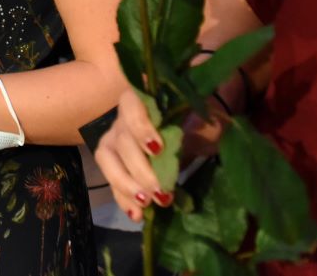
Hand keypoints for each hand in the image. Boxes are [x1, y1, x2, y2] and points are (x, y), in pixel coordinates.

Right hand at [93, 88, 194, 220]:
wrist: (195, 129)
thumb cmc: (199, 120)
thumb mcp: (204, 119)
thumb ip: (202, 126)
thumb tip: (208, 134)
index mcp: (144, 100)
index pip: (132, 108)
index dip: (140, 128)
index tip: (158, 149)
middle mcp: (123, 118)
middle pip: (121, 141)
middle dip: (139, 170)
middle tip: (160, 194)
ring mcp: (116, 139)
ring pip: (108, 160)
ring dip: (124, 185)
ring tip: (145, 204)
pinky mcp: (116, 162)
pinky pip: (112, 180)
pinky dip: (123, 199)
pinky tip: (136, 215)